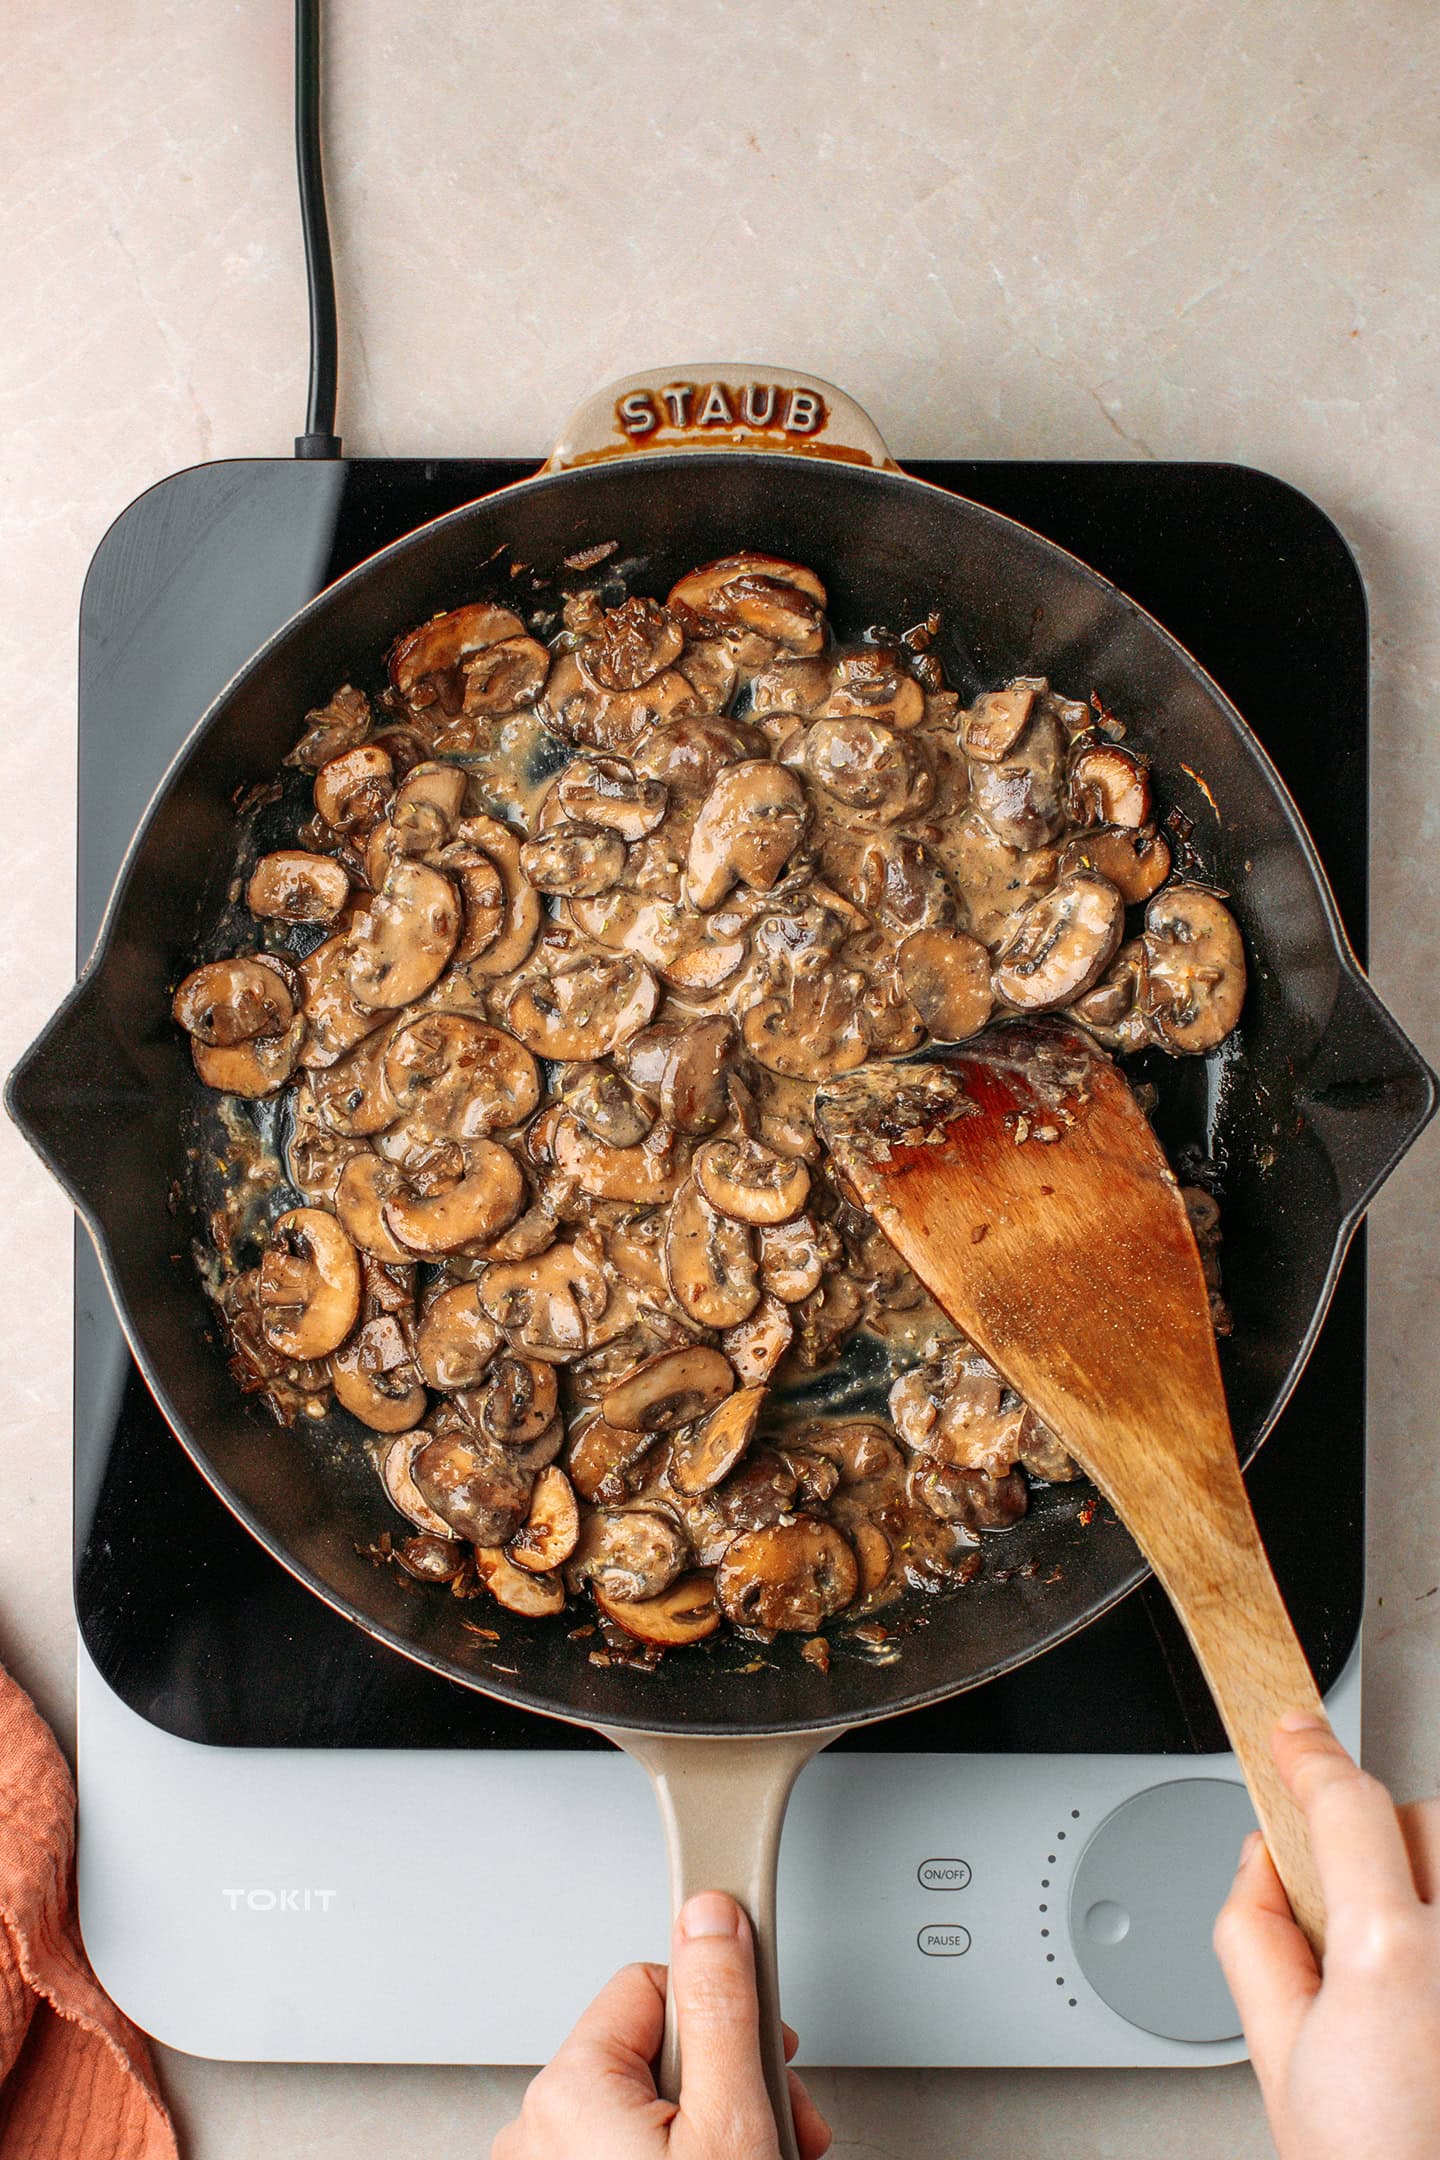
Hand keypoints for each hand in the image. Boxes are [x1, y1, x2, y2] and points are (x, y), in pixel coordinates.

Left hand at [493, 1891, 830, 2159]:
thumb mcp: (730, 2120)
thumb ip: (721, 2009)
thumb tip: (709, 1915)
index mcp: (571, 2088)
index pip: (656, 1986)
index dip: (726, 2016)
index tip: (768, 2053)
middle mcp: (538, 2128)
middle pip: (654, 2049)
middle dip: (726, 2079)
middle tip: (772, 2128)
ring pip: (644, 2105)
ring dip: (709, 2123)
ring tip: (753, 2157)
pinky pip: (623, 2149)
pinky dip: (675, 2154)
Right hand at [1214, 1711, 1439, 2159]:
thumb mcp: (1275, 2056)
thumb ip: (1253, 1933)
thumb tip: (1263, 1862)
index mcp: (1391, 1958)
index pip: (1346, 1806)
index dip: (1310, 1755)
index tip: (1293, 1733)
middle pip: (1426, 1819)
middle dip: (1382, 1842)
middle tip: (1360, 1919)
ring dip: (1434, 1881)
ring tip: (1413, 1969)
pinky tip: (1430, 1996)